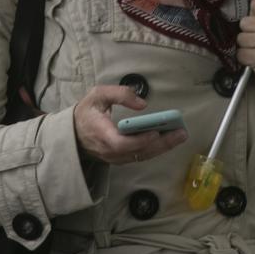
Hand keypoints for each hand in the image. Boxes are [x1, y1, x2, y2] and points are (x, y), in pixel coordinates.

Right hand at [73, 85, 187, 164]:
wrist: (74, 133)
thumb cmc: (87, 112)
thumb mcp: (98, 95)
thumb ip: (119, 94)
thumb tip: (142, 104)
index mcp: (101, 135)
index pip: (121, 144)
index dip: (139, 141)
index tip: (155, 132)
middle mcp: (110, 151)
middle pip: (138, 152)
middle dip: (161, 144)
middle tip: (180, 133)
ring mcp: (116, 158)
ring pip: (142, 156)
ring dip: (163, 147)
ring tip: (180, 135)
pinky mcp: (122, 159)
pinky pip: (141, 156)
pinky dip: (156, 149)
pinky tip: (170, 139)